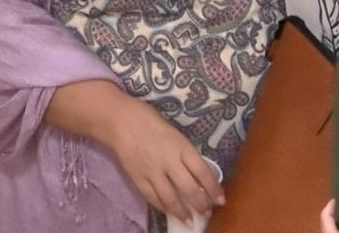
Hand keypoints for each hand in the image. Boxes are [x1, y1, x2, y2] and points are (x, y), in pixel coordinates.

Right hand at [103, 96, 222, 222]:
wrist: (118, 118)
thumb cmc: (147, 118)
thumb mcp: (173, 131)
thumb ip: (183, 151)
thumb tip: (196, 171)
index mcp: (181, 146)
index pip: (203, 172)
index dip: (214, 189)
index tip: (220, 200)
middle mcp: (169, 161)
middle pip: (190, 189)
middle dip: (201, 204)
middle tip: (206, 212)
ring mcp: (152, 172)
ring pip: (171, 199)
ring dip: (183, 212)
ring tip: (189, 219)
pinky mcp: (137, 178)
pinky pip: (152, 198)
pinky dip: (162, 207)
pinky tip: (168, 211)